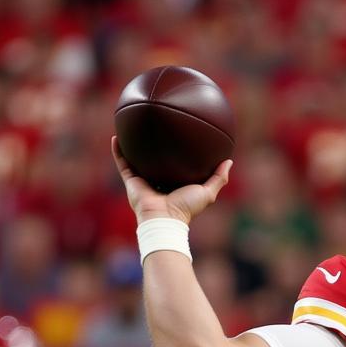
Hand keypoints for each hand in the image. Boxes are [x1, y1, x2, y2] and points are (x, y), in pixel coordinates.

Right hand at [111, 136, 231, 225]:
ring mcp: (143, 182)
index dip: (176, 156)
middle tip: (155, 131)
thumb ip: (219, 178)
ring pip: (136, 160)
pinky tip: (116, 135)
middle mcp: (157, 182)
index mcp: (174, 185)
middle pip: (155, 163)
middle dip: (154, 149)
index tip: (179, 140)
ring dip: (132, 147)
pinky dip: (118, 151)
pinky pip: (122, 163)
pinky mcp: (131, 182)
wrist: (164, 218)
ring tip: (131, 128)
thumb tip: (229, 161)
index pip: (175, 168)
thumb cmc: (186, 208)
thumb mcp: (207, 192)